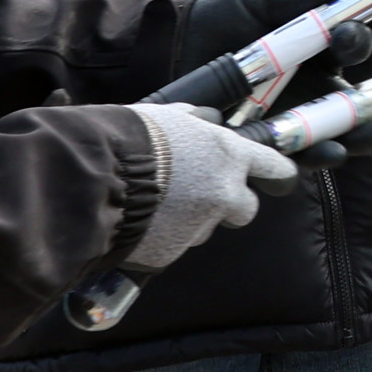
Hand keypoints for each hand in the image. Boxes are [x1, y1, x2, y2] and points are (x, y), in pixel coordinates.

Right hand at [121, 102, 298, 268]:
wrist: (93, 178)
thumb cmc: (129, 139)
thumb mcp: (167, 118)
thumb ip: (191, 122)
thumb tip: (197, 118)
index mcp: (230, 155)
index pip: (275, 167)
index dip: (277, 174)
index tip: (278, 179)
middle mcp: (224, 193)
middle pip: (245, 209)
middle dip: (227, 205)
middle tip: (198, 197)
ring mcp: (199, 226)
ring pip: (204, 229)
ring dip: (189, 222)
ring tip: (156, 206)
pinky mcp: (171, 253)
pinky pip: (172, 246)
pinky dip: (160, 238)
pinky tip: (138, 223)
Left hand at [167, 0, 371, 165]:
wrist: (168, 47)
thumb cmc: (222, 20)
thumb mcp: (262, 2)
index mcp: (321, 56)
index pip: (355, 55)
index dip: (359, 46)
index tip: (347, 38)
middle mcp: (313, 94)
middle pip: (362, 114)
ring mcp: (287, 123)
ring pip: (332, 144)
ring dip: (350, 146)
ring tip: (355, 146)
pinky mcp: (257, 148)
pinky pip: (283, 166)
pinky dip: (297, 167)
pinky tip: (309, 161)